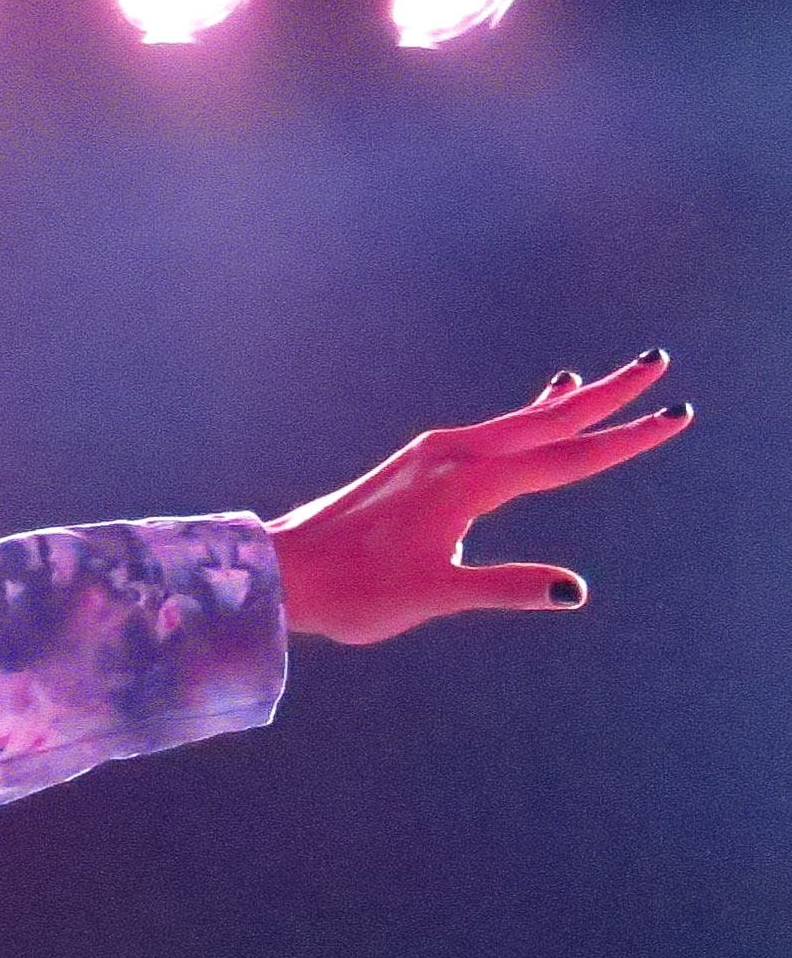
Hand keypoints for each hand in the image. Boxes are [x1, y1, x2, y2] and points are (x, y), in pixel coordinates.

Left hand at [272, 357, 688, 645]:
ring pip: (517, 423)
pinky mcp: (418, 462)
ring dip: (565, 403)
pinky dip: (523, 417)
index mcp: (469, 483)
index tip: (675, 414)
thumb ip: (505, 587)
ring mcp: (434, 454)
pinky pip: (489, 432)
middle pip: (548, 421)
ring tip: (600, 380)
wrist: (282, 571)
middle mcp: (455, 455)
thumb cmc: (353, 591)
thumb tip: (573, 590)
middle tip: (656, 364)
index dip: (626, 440)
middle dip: (606, 395)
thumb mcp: (435, 594)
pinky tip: (535, 408)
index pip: (567, 460)